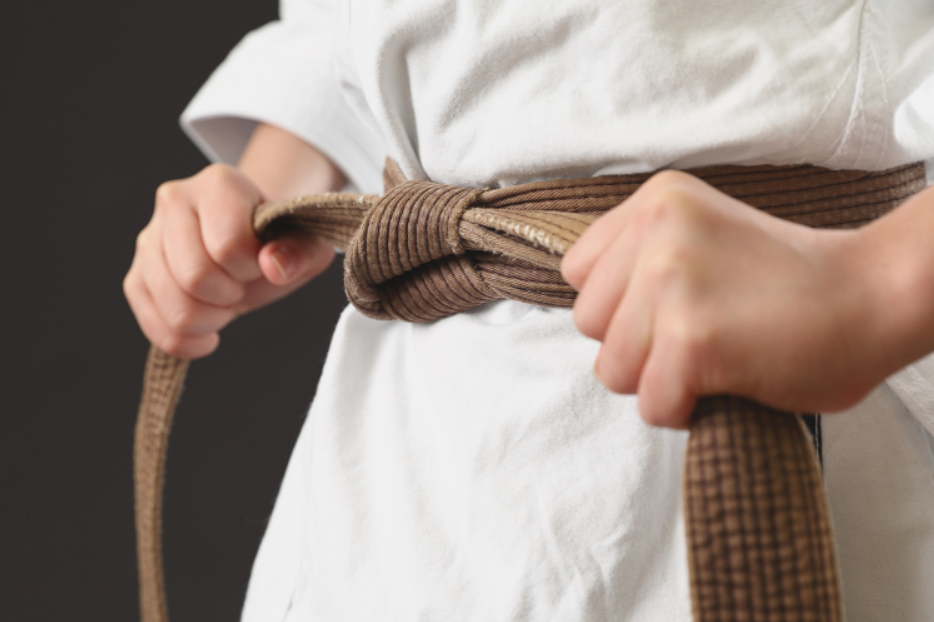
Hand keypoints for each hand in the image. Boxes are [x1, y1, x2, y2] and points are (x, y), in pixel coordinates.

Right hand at [123, 163, 334, 358]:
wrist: (252, 245)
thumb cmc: (277, 241)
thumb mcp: (306, 243)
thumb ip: (300, 251)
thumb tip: (273, 266)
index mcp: (219, 184)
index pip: (228, 245)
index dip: (251, 267)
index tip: (260, 260)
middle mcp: (174, 201)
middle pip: (194, 277)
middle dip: (230, 295)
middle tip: (242, 283)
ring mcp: (149, 240)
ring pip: (173, 306)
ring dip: (211, 319)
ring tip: (226, 300)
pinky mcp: (137, 278)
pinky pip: (155, 326)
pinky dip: (187, 339)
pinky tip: (208, 328)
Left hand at [561, 170, 888, 428]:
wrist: (873, 296)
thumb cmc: (792, 281)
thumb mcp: (703, 235)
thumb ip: (644, 256)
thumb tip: (595, 312)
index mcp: (656, 201)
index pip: (578, 273)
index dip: (618, 306)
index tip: (666, 312)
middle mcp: (655, 233)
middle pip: (589, 324)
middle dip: (635, 346)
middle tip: (697, 339)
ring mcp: (669, 283)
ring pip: (612, 370)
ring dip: (658, 381)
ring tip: (712, 360)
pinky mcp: (690, 339)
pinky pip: (651, 404)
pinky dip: (684, 410)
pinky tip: (725, 383)